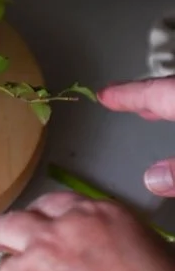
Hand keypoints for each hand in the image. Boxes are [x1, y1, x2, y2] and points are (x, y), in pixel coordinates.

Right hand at [99, 78, 174, 195]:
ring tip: (146, 111)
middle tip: (119, 98)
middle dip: (141, 96)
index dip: (125, 94)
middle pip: (164, 90)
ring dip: (161, 103)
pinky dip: (174, 109)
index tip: (103, 95)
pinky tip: (174, 122)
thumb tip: (152, 180)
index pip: (150, 92)